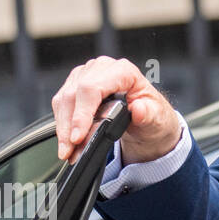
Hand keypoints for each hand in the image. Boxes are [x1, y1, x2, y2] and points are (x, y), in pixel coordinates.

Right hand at [50, 56, 180, 164]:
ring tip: (67, 150)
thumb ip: (149, 114)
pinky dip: (62, 124)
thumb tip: (138, 109)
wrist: (147, 119)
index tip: (78, 137)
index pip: (92, 88)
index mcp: (124, 71)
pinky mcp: (76, 84)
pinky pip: (61, 104)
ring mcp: (87, 75)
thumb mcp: (157, 118)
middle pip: (74, 94)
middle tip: (69, 150)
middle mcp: (103, 68)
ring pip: (63, 100)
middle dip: (69, 126)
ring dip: (62, 128)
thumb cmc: (152, 115)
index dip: (82, 113)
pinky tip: (67, 141)